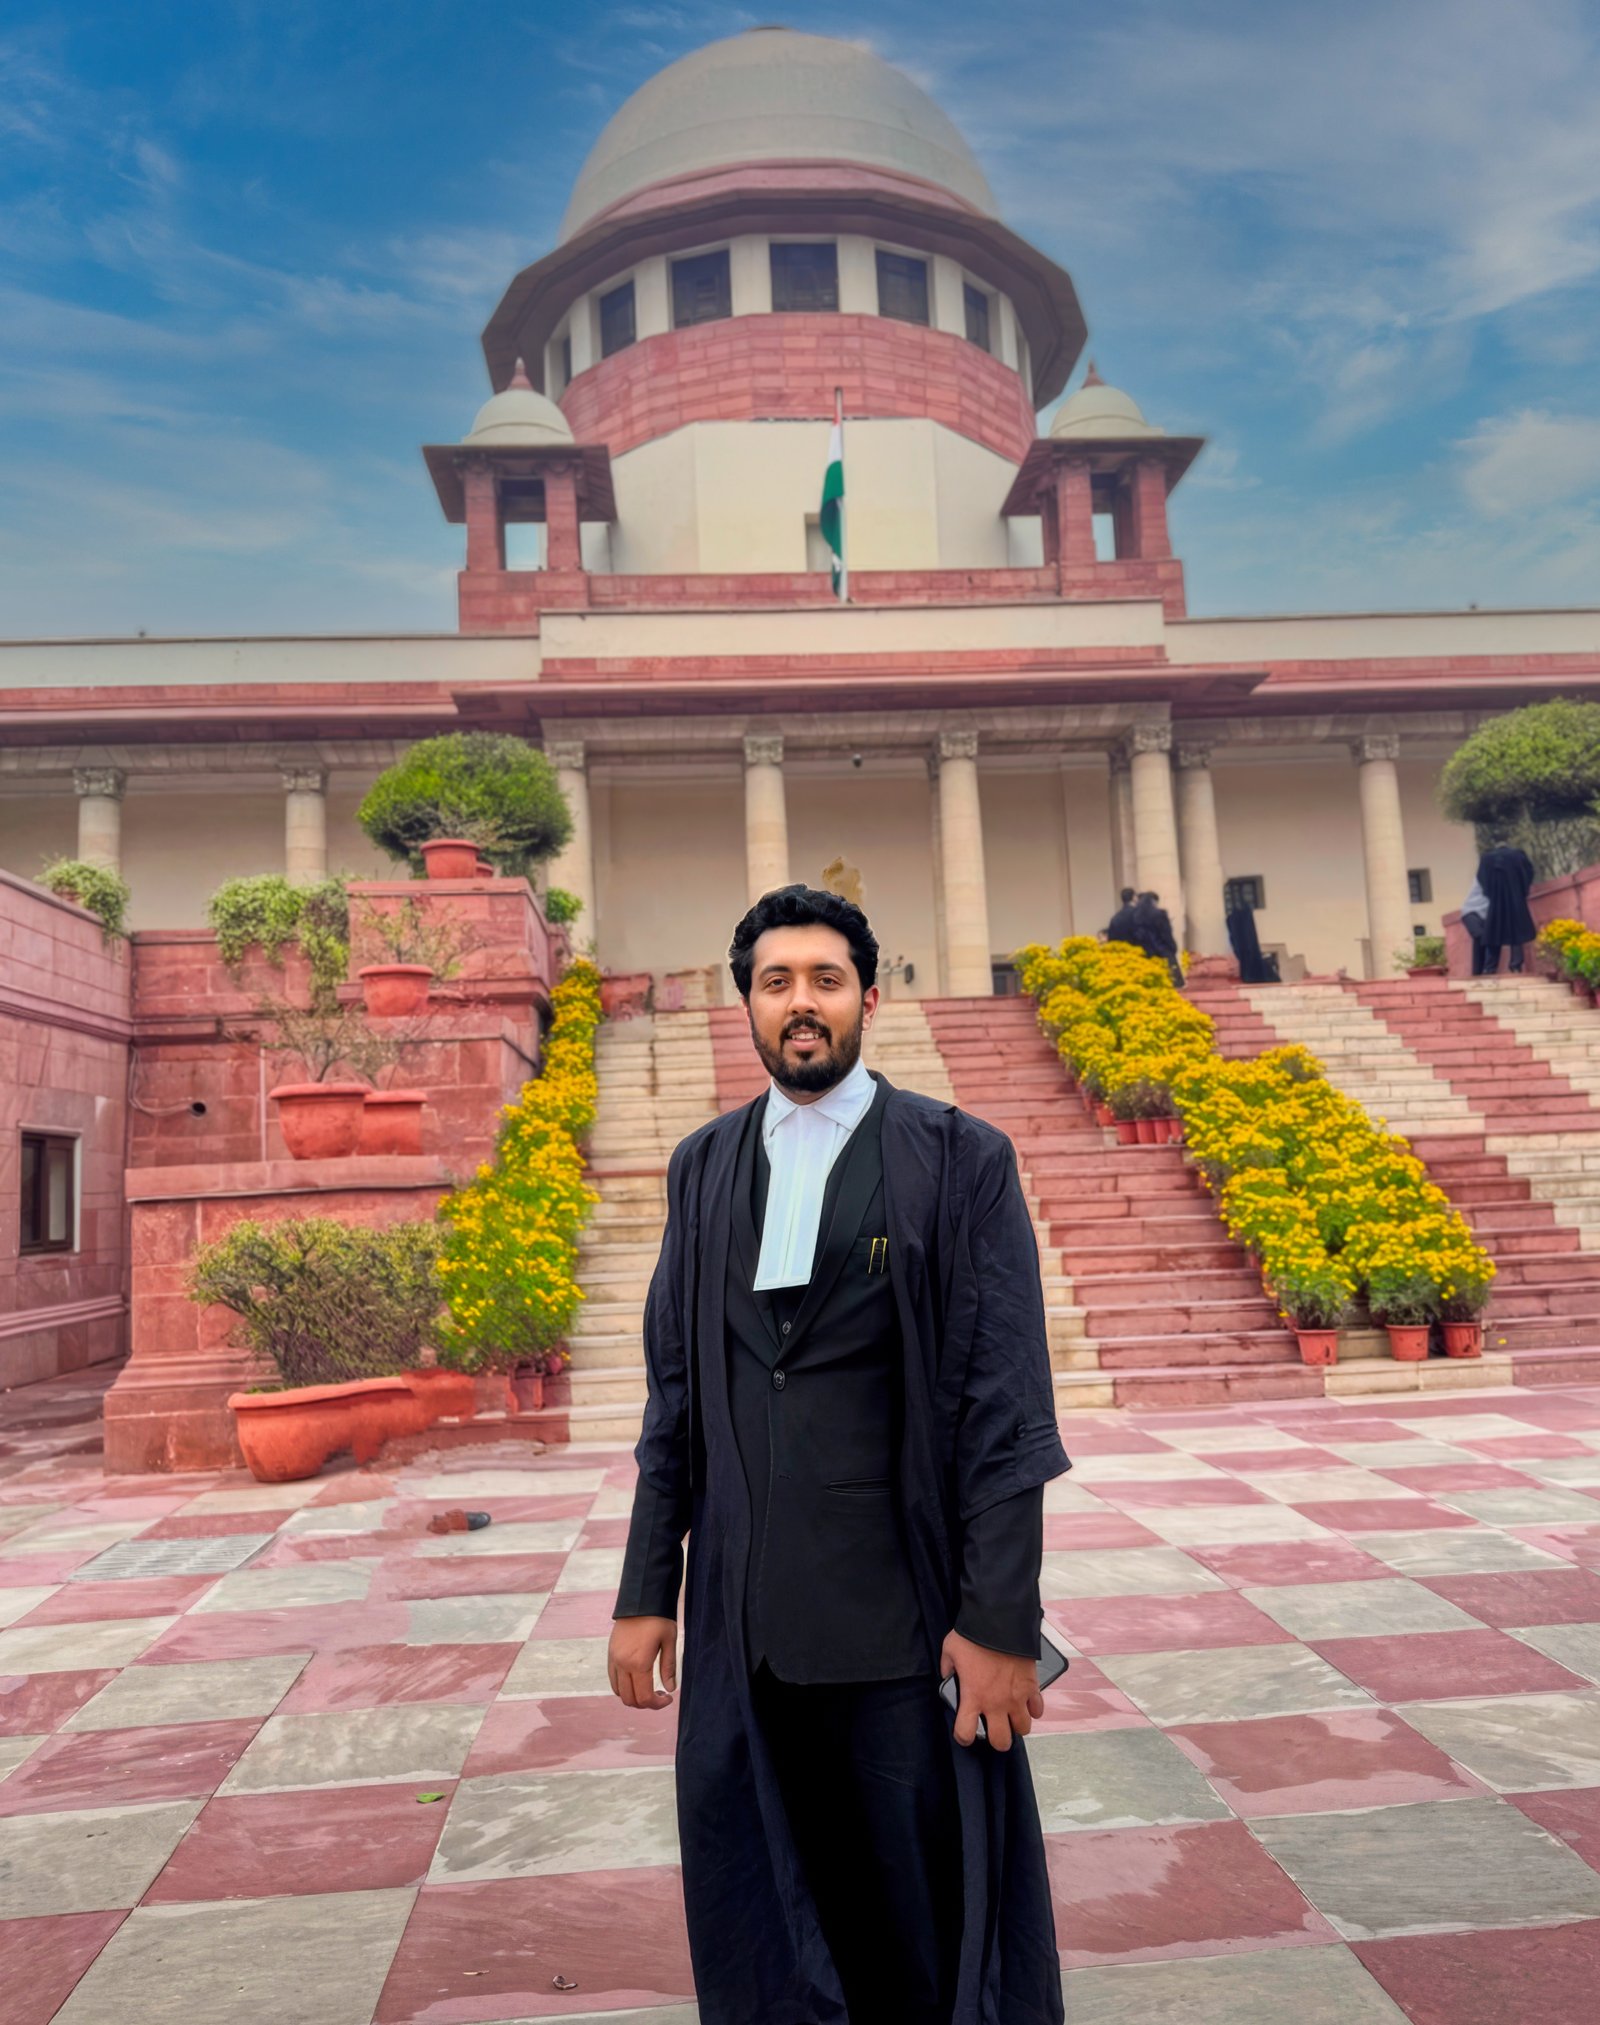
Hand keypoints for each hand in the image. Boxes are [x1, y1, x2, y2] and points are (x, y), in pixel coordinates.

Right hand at [608, 1615, 677, 1709]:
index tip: (668, 1699)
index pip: (644, 1697)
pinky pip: (613, 1679)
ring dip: (633, 1696)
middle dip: (645, 1703)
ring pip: (619, 1692)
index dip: (657, 1704)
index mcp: (638, 1663)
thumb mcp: (669, 1641)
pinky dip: (623, 1686)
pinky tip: (637, 1678)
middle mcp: (622, 1664)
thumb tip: (670, 1689)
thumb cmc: (658, 1618)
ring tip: (648, 1687)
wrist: (640, 1599)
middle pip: (629, 1699)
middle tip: (659, 1695)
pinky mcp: (610, 1654)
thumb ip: (669, 1668)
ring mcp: (614, 1659)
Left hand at [940, 1629, 1042, 1751]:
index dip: (963, 1736)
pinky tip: (1026, 1702)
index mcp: (973, 1696)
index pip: (966, 1733)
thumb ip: (948, 1668)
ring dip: (1017, 1725)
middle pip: (1001, 1741)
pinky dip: (1033, 1709)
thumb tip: (948, 1675)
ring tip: (1011, 1716)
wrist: (1000, 1620)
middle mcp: (996, 1703)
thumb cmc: (973, 1635)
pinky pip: (1038, 1709)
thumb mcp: (950, 1650)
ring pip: (1023, 1729)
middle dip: (997, 1739)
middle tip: (994, 1729)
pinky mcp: (1032, 1687)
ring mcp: (1017, 1697)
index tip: (965, 1731)